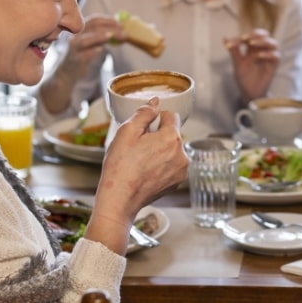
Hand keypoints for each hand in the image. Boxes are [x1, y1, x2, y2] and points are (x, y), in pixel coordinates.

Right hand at [58, 14, 123, 77]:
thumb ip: (103, 35)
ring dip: (99, 37)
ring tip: (111, 36)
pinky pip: (82, 55)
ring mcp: (73, 49)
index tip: (121, 24)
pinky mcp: (74, 61)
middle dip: (111, 29)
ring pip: (85, 40)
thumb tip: (121, 29)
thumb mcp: (93, 43)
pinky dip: (91, 51)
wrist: (67, 73)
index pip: (95, 20)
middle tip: (125, 34)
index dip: (109, 20)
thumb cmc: (83, 56)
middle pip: (93, 28)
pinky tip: (100, 50)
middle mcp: (75, 36)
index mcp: (81, 30)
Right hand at [85, 98, 187, 254]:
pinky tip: (146, 172)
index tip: (144, 128)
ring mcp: (181, 170)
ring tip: (141, 161)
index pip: (172, 116)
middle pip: (172, 134)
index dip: (156, 118)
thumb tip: (155, 102)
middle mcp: (182, 154)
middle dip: (157, 136)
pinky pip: (172, 165)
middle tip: (137, 147)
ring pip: (172, 150)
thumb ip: (144, 113)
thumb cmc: (120, 167)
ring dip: (160, 151)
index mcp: (172, 138)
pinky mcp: (177, 182)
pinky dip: (162, 165)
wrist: (119, 201)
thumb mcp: (127, 132)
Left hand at [224, 28, 280, 100]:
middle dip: (256, 34)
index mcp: (252, 49)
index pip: (251, 36)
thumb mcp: (237, 63)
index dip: (244, 36)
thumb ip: (234, 51)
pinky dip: (268, 54)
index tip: (237, 41)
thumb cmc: (244, 78)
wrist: (249, 93)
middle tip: (247, 38)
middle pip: (265, 35)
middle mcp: (262, 51)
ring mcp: (269, 57)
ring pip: (273, 43)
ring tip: (252, 44)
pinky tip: (259, 56)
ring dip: (263, 41)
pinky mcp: (273, 66)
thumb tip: (224, 37)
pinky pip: (276, 56)